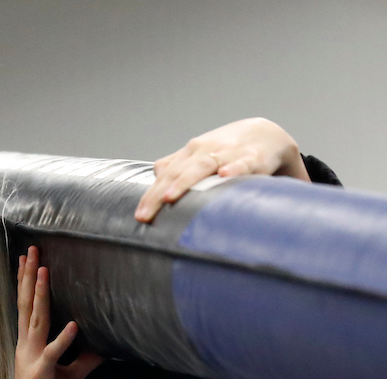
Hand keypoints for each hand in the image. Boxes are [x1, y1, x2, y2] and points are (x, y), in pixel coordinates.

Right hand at [12, 247, 102, 378]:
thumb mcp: (72, 375)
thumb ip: (85, 358)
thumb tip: (105, 347)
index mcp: (30, 343)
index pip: (26, 306)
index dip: (26, 283)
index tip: (26, 260)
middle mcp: (27, 344)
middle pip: (26, 304)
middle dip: (27, 277)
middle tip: (30, 251)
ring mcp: (32, 356)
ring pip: (35, 320)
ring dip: (39, 296)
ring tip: (42, 272)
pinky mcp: (42, 371)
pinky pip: (54, 352)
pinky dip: (63, 339)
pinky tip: (74, 325)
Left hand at [135, 117, 309, 222]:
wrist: (267, 134)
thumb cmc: (226, 151)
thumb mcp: (199, 157)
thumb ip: (177, 166)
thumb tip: (156, 176)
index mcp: (190, 153)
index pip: (165, 175)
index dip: (151, 195)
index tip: (139, 216)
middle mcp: (204, 151)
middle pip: (176, 173)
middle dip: (158, 194)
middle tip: (145, 215)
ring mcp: (227, 153)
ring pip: (203, 166)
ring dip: (185, 181)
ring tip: (169, 197)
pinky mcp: (253, 157)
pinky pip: (242, 163)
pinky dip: (234, 168)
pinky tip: (225, 175)